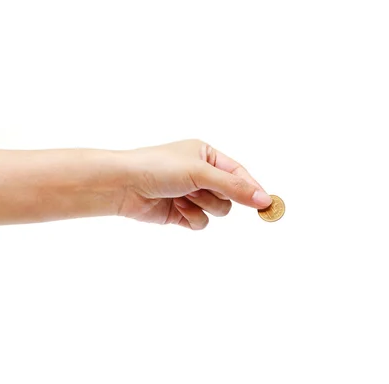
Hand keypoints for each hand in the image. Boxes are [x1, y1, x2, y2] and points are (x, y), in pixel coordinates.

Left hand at [117, 139, 272, 229]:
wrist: (122, 185)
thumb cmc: (158, 168)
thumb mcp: (201, 173)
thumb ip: (234, 187)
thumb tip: (263, 199)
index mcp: (207, 155)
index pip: (239, 173)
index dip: (252, 188)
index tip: (266, 204)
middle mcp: (201, 174)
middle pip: (230, 195)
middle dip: (217, 196)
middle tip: (202, 190)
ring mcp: (192, 194)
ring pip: (218, 211)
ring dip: (202, 206)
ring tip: (182, 196)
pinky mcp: (182, 213)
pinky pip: (201, 223)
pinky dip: (191, 217)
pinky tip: (175, 208)